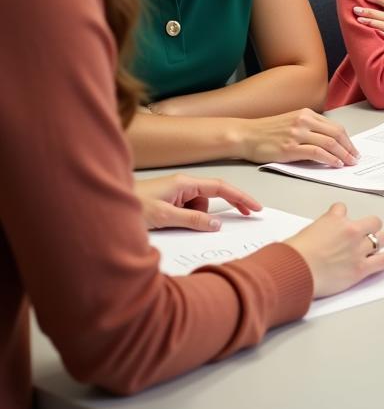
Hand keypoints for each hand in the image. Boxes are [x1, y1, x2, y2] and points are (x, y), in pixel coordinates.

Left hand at [135, 174, 261, 231]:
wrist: (104, 208)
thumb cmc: (132, 206)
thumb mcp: (165, 216)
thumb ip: (193, 220)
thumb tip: (217, 225)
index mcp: (185, 182)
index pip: (221, 187)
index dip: (240, 196)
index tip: (254, 206)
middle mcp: (182, 185)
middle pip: (212, 196)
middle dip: (226, 206)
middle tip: (245, 216)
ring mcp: (175, 194)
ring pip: (199, 207)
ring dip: (196, 218)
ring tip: (173, 225)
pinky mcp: (168, 203)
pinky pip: (187, 211)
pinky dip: (186, 220)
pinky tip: (170, 225)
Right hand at [237, 109, 358, 167]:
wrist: (245, 135)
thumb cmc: (266, 132)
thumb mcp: (291, 122)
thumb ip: (309, 128)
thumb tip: (329, 143)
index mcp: (306, 114)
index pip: (335, 127)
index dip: (347, 140)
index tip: (353, 149)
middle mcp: (304, 121)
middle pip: (336, 134)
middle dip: (349, 148)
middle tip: (355, 158)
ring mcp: (297, 133)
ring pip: (329, 143)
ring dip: (343, 155)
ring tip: (348, 163)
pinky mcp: (290, 147)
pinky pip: (317, 153)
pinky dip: (329, 159)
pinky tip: (335, 164)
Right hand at [283, 203, 383, 297]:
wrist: (296, 270)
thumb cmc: (294, 254)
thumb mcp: (303, 233)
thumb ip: (316, 232)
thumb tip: (315, 239)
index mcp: (334, 219)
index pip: (342, 208)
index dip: (342, 216)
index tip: (342, 221)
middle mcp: (350, 231)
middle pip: (373, 222)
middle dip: (371, 227)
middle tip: (368, 233)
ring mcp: (358, 249)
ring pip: (381, 239)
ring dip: (380, 241)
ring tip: (380, 244)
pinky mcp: (361, 268)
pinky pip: (382, 260)